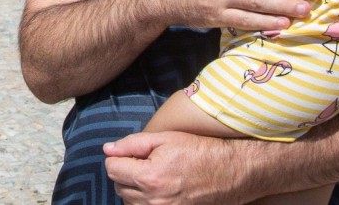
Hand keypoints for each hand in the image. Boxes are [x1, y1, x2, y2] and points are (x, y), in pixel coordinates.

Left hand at [103, 132, 238, 203]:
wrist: (230, 172)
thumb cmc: (199, 151)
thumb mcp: (165, 139)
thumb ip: (132, 144)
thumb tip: (108, 149)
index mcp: (149, 176)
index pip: (112, 169)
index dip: (118, 158)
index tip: (131, 154)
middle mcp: (154, 199)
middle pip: (118, 186)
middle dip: (126, 173)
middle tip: (145, 163)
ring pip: (129, 201)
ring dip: (134, 188)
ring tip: (153, 176)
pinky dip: (145, 200)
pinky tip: (158, 189)